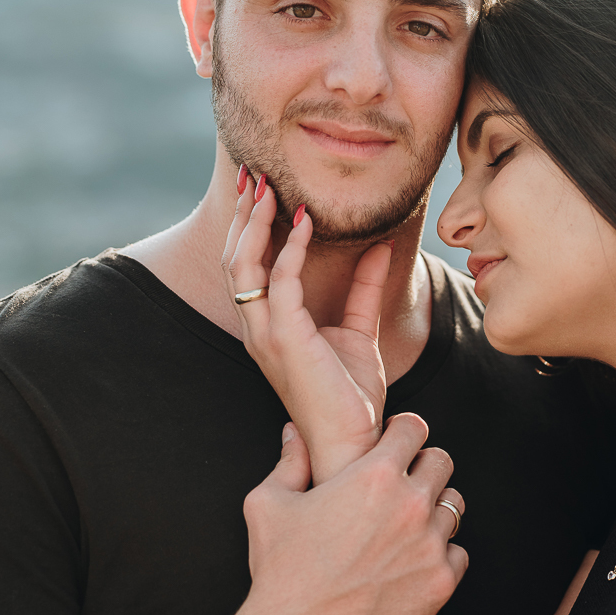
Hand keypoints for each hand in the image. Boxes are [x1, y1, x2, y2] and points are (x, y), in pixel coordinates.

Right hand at [222, 176, 392, 479]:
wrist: (354, 440)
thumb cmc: (352, 396)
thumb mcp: (360, 330)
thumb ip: (365, 288)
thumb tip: (380, 246)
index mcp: (267, 326)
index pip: (246, 265)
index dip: (250, 225)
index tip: (263, 188)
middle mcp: (257, 328)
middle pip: (236, 258)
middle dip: (244, 214)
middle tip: (254, 174)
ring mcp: (266, 334)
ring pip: (245, 265)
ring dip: (256, 222)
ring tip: (269, 187)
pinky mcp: (285, 339)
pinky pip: (280, 282)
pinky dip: (290, 247)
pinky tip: (305, 222)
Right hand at [242, 415, 467, 614]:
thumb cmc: (282, 568)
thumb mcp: (268, 503)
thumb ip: (289, 461)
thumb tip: (293, 433)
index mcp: (375, 474)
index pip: (414, 428)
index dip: (403, 431)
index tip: (394, 441)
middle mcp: (411, 503)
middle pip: (442, 461)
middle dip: (423, 464)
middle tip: (404, 480)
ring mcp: (430, 543)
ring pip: (454, 505)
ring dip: (435, 507)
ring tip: (410, 522)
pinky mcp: (440, 581)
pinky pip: (458, 551)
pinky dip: (442, 552)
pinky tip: (415, 558)